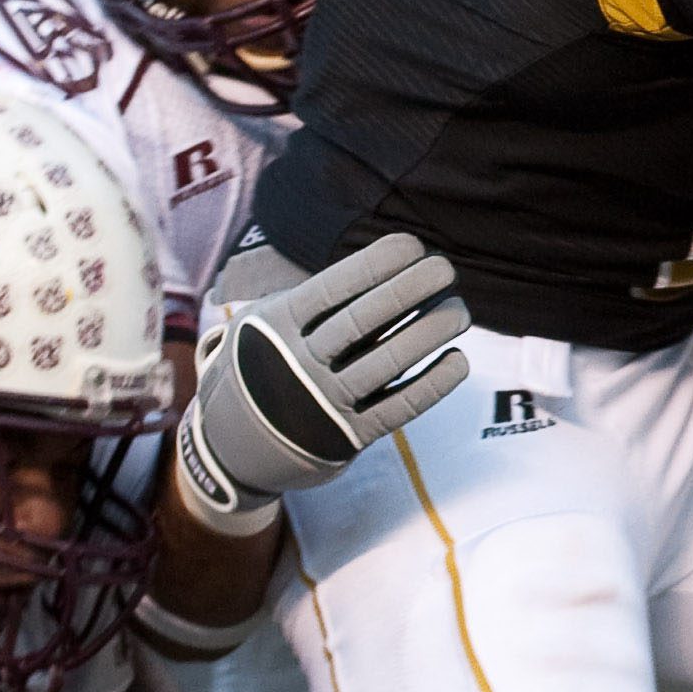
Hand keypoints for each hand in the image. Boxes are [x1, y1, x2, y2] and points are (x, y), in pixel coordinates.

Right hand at [178, 231, 468, 530]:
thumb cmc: (264, 363)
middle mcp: (297, 363)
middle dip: (410, 288)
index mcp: (277, 325)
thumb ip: (311, 300)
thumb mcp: (265, 324)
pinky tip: (457, 360)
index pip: (333, 288)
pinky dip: (434, 384)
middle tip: (446, 268)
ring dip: (431, 331)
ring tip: (460, 311)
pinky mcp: (347, 437)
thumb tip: (379, 263)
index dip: (376, 263)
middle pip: (363, 320)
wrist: (232, 446)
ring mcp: (322, 403)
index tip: (414, 245)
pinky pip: (399, 408)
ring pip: (387, 361)